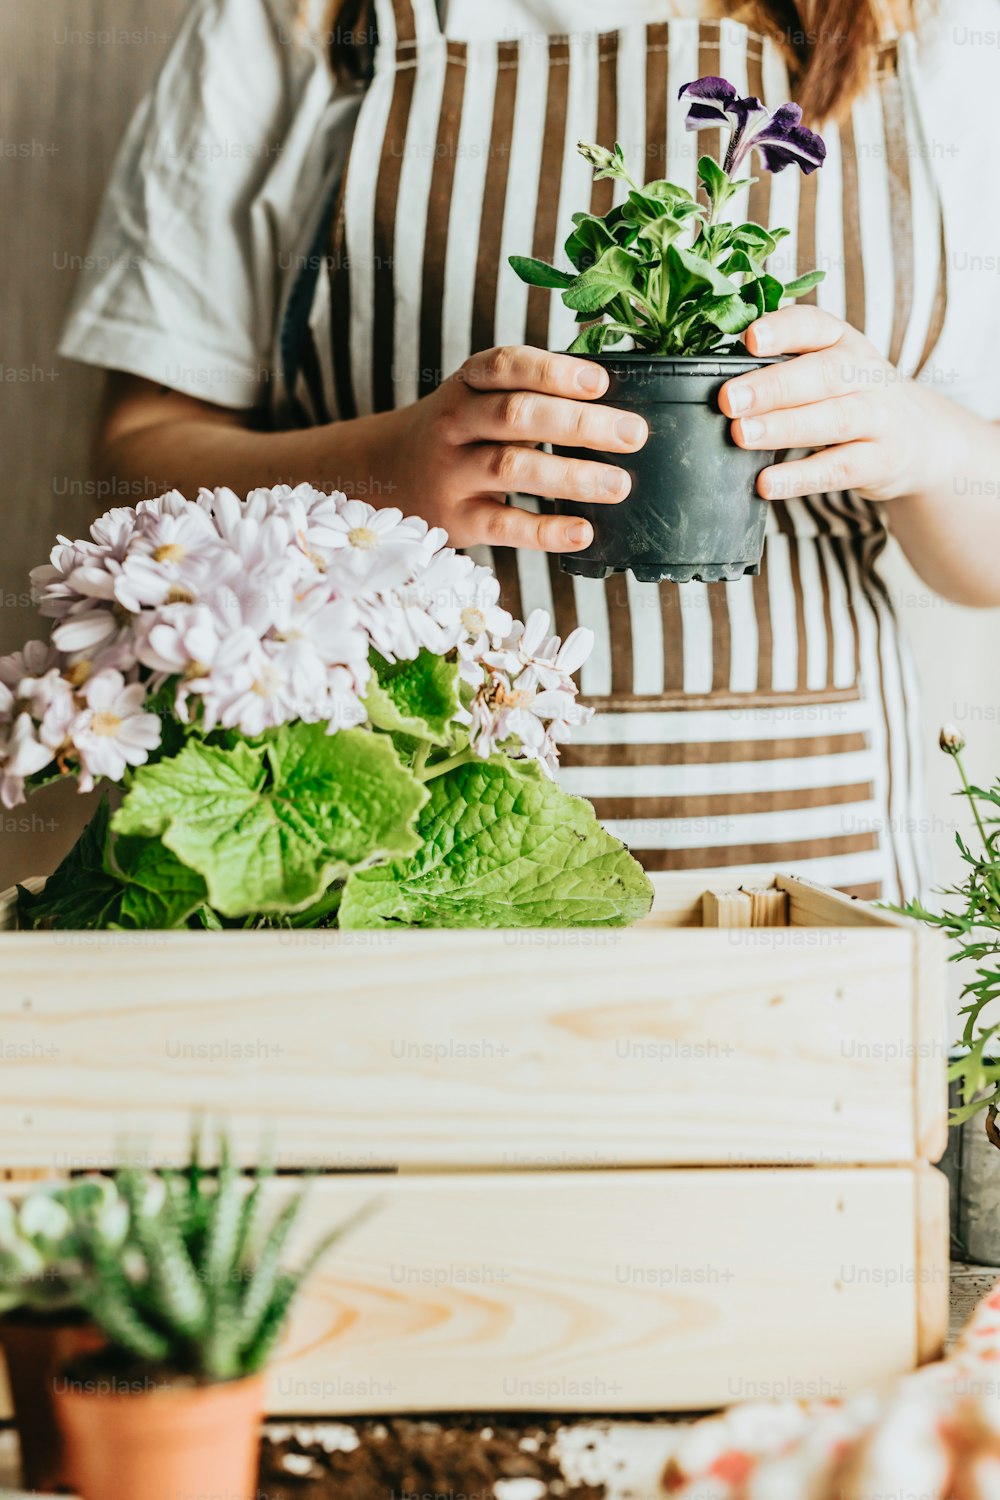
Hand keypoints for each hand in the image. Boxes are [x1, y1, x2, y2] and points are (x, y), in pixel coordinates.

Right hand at [388, 345, 647, 550]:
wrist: (384, 475)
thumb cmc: (456, 435)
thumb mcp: (477, 400)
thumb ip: (530, 395)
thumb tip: (611, 399)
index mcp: (467, 386)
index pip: (506, 366)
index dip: (553, 372)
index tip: (600, 382)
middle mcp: (455, 425)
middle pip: (516, 416)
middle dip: (579, 423)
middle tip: (633, 434)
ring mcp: (452, 474)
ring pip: (511, 469)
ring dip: (571, 476)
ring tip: (619, 484)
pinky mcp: (457, 520)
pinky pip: (504, 525)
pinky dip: (546, 531)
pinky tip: (583, 532)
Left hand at [719, 307, 955, 503]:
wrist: (919, 436)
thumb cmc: (849, 397)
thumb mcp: (826, 369)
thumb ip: (781, 366)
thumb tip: (707, 374)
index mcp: (843, 342)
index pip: (815, 325)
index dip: (784, 330)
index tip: (750, 338)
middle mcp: (864, 374)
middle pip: (823, 374)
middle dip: (773, 386)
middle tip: (728, 399)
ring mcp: (878, 418)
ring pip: (834, 419)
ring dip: (784, 427)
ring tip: (742, 435)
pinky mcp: (880, 461)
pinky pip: (839, 468)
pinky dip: (801, 478)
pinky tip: (766, 483)